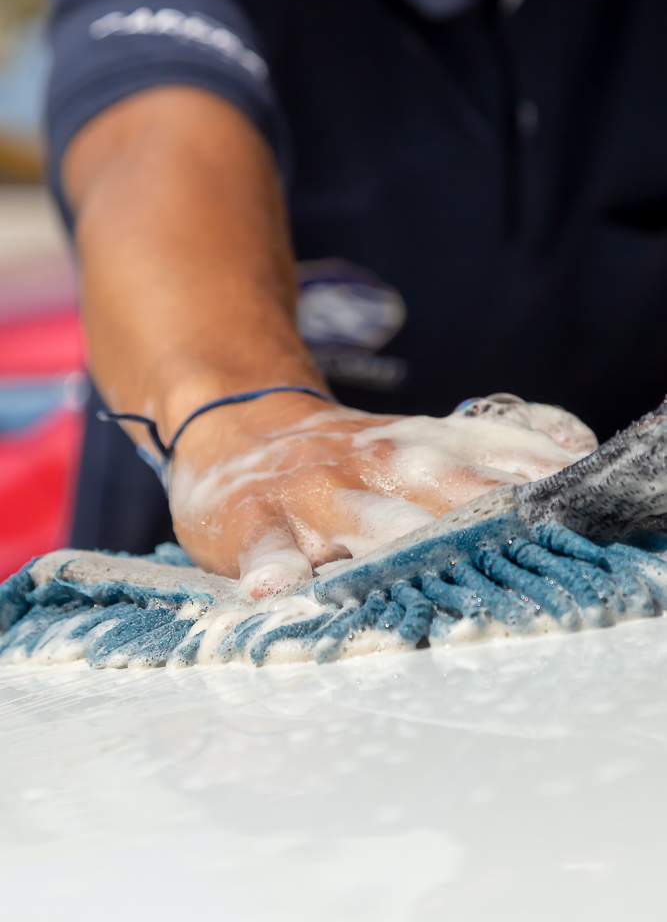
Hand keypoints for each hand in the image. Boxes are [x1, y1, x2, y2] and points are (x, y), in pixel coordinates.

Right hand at [168, 391, 595, 599]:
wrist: (242, 427)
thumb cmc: (351, 455)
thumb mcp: (424, 437)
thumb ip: (496, 448)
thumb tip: (579, 450)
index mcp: (427, 443)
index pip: (499, 455)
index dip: (545, 481)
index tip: (585, 510)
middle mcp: (377, 461)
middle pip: (441, 485)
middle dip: (484, 513)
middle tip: (526, 546)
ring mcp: (316, 491)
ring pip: (360, 518)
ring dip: (391, 541)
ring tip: (416, 564)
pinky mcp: (253, 519)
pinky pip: (265, 546)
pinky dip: (273, 566)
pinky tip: (279, 587)